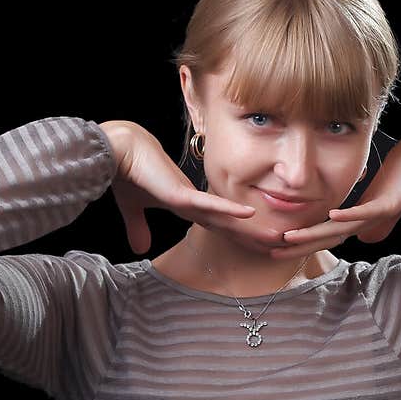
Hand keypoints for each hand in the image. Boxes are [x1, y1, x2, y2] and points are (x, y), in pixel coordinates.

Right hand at [100, 121, 282, 254]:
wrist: (118, 150)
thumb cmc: (127, 174)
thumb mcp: (133, 208)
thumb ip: (139, 228)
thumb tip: (139, 249)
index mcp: (188, 207)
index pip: (221, 227)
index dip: (240, 238)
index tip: (259, 248)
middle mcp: (196, 204)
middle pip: (231, 226)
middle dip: (255, 238)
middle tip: (282, 246)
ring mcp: (191, 199)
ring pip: (228, 218)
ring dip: (252, 229)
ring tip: (278, 237)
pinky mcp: (181, 194)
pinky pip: (209, 204)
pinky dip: (229, 209)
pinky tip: (249, 213)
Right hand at [270, 134, 400, 258]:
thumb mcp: (380, 200)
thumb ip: (370, 216)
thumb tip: (361, 234)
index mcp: (357, 221)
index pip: (324, 235)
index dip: (301, 242)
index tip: (277, 244)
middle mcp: (363, 223)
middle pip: (326, 237)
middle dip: (299, 244)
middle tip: (273, 250)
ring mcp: (375, 217)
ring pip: (340, 229)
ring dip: (314, 234)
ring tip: (289, 237)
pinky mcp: (387, 206)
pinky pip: (365, 211)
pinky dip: (348, 214)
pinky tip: (331, 215)